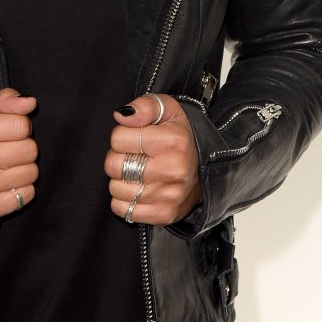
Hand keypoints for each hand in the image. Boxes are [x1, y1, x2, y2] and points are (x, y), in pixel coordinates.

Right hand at [0, 88, 38, 225]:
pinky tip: (4, 185)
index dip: (19, 127)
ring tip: (5, 168)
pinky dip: (21, 190)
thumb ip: (2, 102)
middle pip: (30, 149)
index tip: (7, 132)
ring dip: (23, 169)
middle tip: (6, 151)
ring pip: (32, 172)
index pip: (22, 125)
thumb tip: (30, 102)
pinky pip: (27, 195)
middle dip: (23, 148)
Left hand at [104, 94, 200, 225]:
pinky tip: (141, 189)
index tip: (137, 138)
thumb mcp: (168, 110)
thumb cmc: (180, 136)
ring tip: (141, 173)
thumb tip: (122, 115)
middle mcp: (173, 171)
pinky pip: (122, 209)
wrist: (207, 168)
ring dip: (122, 180)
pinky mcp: (164, 215)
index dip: (122, 136)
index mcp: (173, 142)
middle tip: (137, 156)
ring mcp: (169, 196)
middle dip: (120, 158)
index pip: (118, 138)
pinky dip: (125, 201)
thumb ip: (144, 106)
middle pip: (113, 165)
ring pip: (115, 189)